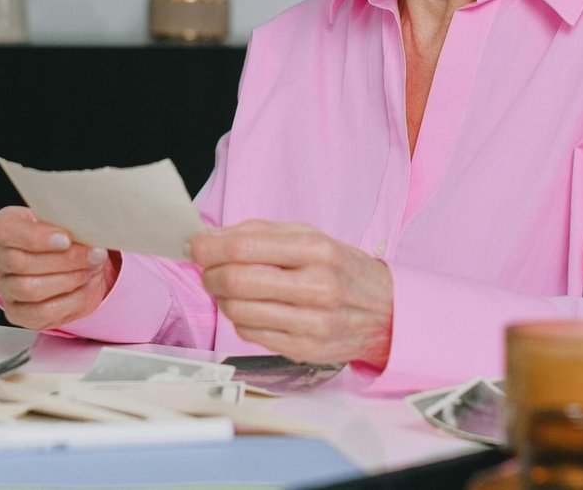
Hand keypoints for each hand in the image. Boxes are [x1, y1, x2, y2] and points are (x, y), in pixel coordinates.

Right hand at [0, 206, 118, 331]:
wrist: (74, 265)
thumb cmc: (66, 238)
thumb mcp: (68, 222)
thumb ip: (70, 224)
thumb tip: (87, 231)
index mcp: (6, 226)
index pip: (5, 231)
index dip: (35, 237)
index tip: (66, 239)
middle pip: (18, 262)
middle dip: (62, 260)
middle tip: (91, 255)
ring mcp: (5, 287)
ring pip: (29, 289)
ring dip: (68, 280)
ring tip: (89, 270)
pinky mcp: (17, 313)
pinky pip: (41, 312)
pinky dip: (70, 301)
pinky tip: (83, 288)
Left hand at [191, 220, 392, 367]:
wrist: (387, 313)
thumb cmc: (342, 270)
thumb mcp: (312, 237)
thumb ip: (262, 233)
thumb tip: (211, 236)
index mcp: (318, 250)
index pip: (246, 246)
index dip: (210, 246)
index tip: (196, 245)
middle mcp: (317, 287)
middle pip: (237, 281)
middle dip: (210, 273)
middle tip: (207, 269)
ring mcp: (311, 323)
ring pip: (239, 310)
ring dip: (222, 297)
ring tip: (229, 288)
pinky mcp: (304, 349)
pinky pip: (250, 333)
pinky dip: (240, 318)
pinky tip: (251, 308)